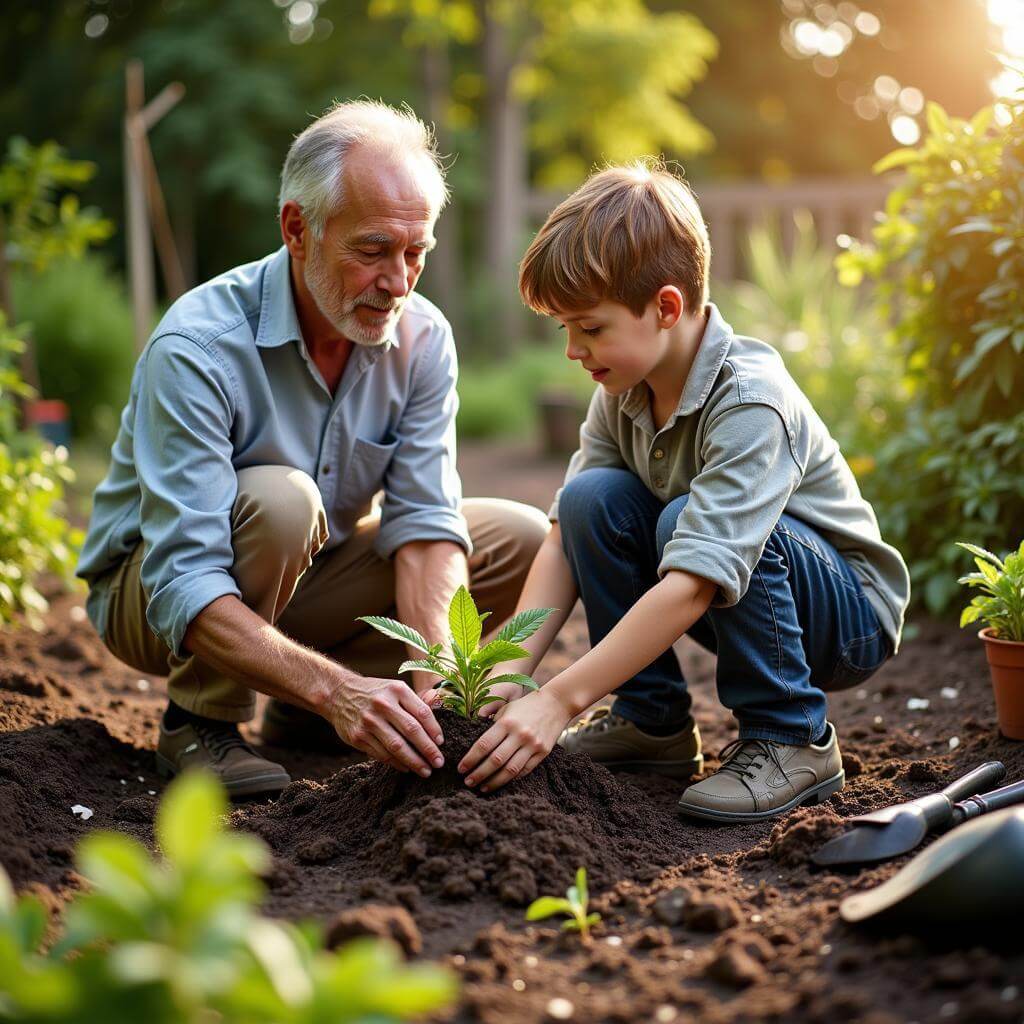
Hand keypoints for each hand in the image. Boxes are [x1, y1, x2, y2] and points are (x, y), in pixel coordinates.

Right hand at [327, 673, 444, 776]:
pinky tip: (407, 768)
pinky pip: (381, 754)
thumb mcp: (394, 688)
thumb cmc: (375, 693)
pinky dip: (396, 763)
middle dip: (428, 749)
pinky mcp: (358, 736)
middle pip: (411, 731)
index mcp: (396, 690)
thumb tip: (436, 721)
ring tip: (425, 770)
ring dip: (414, 761)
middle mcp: (383, 704)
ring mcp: (369, 721)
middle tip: (439, 762)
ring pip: (397, 746)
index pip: (422, 713)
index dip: (434, 730)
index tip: (442, 743)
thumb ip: (414, 703)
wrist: (338, 694)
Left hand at [458, 688, 571, 791]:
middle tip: (468, 782)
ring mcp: (533, 745)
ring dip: (494, 782)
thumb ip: (493, 726)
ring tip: (482, 788)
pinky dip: (512, 778)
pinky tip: (501, 782)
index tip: (461, 769)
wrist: (556, 703)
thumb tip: (476, 747)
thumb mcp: (507, 710)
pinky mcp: (543, 752)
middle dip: (479, 774)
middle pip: (495, 760)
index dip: (471, 759)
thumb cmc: (526, 706)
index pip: (484, 745)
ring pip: (510, 770)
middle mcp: (519, 734)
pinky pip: (525, 770)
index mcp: (507, 722)